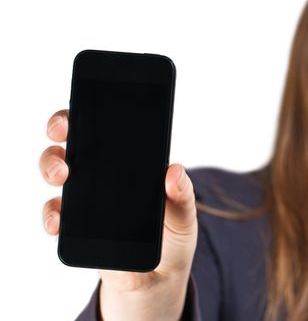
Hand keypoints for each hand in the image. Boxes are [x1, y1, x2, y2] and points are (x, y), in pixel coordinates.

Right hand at [40, 109, 197, 319]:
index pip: (112, 129)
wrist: (157, 278)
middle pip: (76, 141)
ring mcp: (87, 199)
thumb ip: (182, 196)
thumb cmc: (173, 239)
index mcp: (134, 164)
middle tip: (64, 132)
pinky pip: (55, 213)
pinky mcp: (76, 226)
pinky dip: (52, 213)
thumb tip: (174, 171)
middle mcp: (105, 175)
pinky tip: (60, 219)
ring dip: (52, 165)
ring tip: (62, 175)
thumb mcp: (185, 217)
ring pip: (58, 169)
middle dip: (63, 129)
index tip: (88, 100)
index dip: (97, 110)